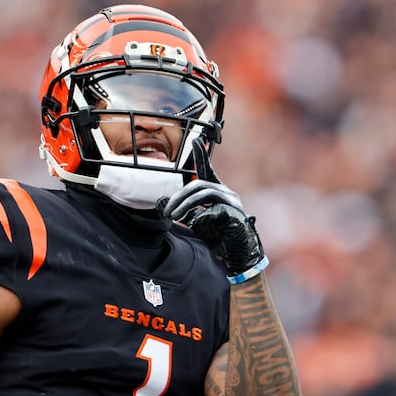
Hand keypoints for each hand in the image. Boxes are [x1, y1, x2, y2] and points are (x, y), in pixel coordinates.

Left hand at [160, 139, 267, 282]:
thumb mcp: (192, 222)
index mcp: (217, 192)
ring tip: (173, 217)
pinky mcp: (235, 214)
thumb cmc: (216, 236)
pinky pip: (214, 210)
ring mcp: (233, 202)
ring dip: (185, 205)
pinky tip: (197, 226)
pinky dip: (201, 218)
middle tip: (166, 212)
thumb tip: (160, 202)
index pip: (207, 170)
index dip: (201, 156)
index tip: (195, 140)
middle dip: (179, 197)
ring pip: (205, 192)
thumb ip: (180, 211)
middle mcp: (226, 193)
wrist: (234, 255)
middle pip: (199, 185)